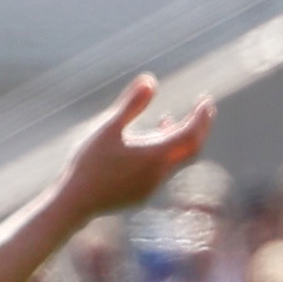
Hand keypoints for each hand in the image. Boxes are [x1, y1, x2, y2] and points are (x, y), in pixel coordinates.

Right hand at [56, 77, 215, 220]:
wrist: (76, 202)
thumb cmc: (90, 163)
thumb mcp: (108, 127)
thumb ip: (131, 104)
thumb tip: (150, 79)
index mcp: (155, 155)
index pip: (192, 134)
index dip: (201, 117)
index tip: (206, 101)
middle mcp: (160, 173)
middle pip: (191, 149)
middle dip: (199, 127)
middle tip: (202, 109)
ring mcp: (152, 186)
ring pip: (176, 160)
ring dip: (178, 139)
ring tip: (167, 119)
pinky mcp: (142, 194)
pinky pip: (163, 171)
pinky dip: (164, 153)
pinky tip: (147, 144)